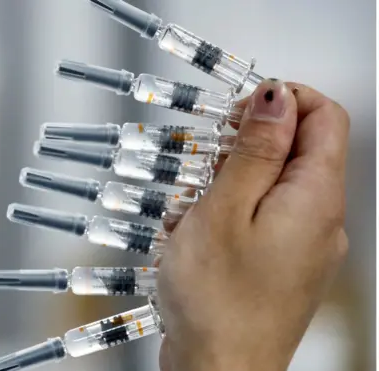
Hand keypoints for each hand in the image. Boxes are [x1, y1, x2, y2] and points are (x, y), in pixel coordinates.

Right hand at [155, 79, 349, 370]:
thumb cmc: (218, 302)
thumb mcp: (225, 209)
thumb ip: (254, 150)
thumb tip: (276, 98)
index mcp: (315, 197)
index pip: (325, 115)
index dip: (281, 100)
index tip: (237, 112)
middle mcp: (321, 220)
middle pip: (299, 149)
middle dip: (248, 143)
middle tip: (208, 160)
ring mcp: (304, 245)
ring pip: (275, 185)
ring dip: (232, 180)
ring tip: (196, 203)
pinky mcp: (282, 264)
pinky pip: (264, 218)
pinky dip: (231, 211)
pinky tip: (200, 230)